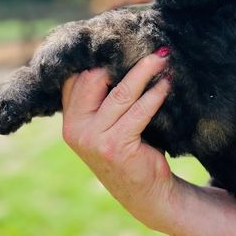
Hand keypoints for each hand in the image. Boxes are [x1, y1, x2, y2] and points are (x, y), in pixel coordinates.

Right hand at [61, 52, 176, 231]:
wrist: (145, 194)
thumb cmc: (130, 150)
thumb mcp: (107, 124)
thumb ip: (101, 98)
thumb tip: (117, 54)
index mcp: (69, 120)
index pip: (76, 78)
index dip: (98, 57)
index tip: (120, 41)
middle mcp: (75, 129)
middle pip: (95, 79)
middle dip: (121, 58)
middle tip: (149, 46)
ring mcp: (93, 139)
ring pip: (121, 93)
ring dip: (144, 72)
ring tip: (162, 58)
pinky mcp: (115, 146)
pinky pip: (138, 111)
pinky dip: (154, 95)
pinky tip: (166, 85)